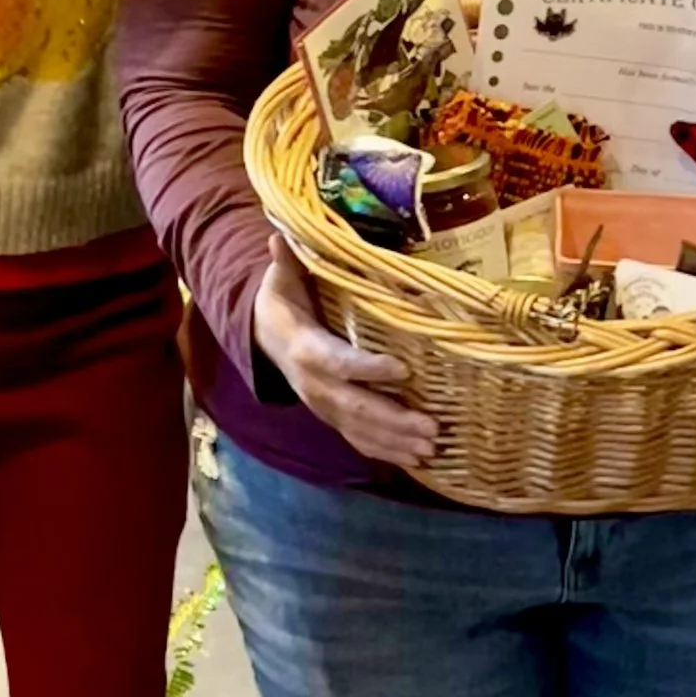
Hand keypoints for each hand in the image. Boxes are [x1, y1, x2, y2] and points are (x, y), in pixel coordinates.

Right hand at [251, 236, 441, 471]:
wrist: (263, 338)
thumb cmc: (282, 303)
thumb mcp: (281, 280)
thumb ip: (285, 262)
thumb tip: (280, 234)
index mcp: (306, 349)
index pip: (339, 362)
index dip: (368, 367)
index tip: (403, 369)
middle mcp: (315, 386)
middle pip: (356, 407)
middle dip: (393, 419)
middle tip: (431, 427)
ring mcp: (324, 407)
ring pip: (361, 429)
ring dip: (396, 442)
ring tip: (432, 448)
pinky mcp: (333, 418)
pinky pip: (359, 440)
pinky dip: (386, 453)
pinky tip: (416, 461)